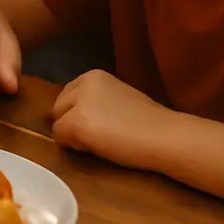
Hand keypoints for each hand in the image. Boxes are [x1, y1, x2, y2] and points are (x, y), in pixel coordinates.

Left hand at [51, 69, 173, 168]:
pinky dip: (74, 147)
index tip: (102, 123)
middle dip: (72, 122)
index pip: (68, 96)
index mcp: (94, 75)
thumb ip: (95, 101)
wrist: (165, 136)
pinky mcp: (76, 123)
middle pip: (59, 108)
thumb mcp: (117, 99)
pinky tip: (98, 148)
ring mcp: (78, 103)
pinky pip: (61, 138)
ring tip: (102, 141)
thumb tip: (74, 116)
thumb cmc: (149, 123)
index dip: (79, 113)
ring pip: (58, 123)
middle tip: (101, 135)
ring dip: (73, 135)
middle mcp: (82, 83)